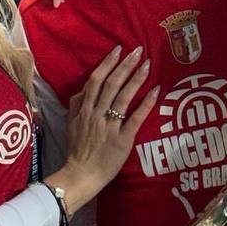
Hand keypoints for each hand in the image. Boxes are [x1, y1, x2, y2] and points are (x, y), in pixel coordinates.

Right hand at [46, 46, 159, 215]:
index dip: (107, 64)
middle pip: (111, 84)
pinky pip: (135, 118)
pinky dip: (145, 103)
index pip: (95, 81)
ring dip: (135, 78)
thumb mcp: (71, 124)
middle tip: (137, 50)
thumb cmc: (78, 150)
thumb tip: (84, 89)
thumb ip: (76, 105)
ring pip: (122, 97)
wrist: (81, 174)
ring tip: (147, 64)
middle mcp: (96, 114)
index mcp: (84, 109)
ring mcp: (110, 126)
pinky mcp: (122, 139)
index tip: (118, 50)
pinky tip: (155, 90)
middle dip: (124, 65)